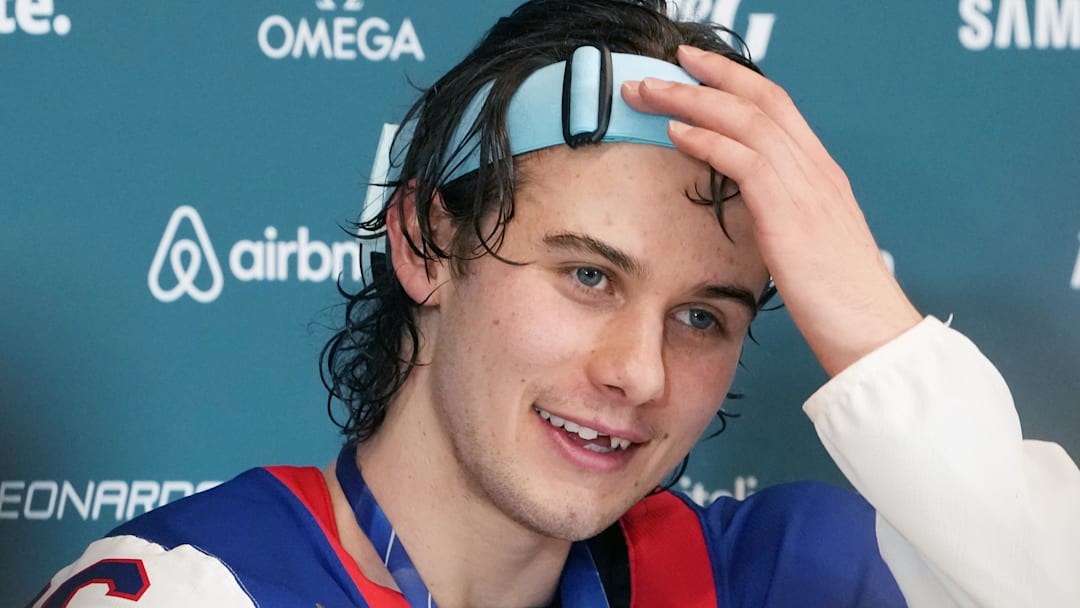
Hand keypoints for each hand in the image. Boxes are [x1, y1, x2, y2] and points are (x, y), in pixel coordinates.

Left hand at [622, 45, 920, 375]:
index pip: (777, 107)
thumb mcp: (808, 244)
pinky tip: (675, 131)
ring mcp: (807, 188)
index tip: (696, 70)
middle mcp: (816, 170)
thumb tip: (746, 203)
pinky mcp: (790, 214)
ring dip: (691, 99)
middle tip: (663, 65)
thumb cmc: (837, 301)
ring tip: (649, 90)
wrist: (871, 332)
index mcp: (822, 174)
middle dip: (708, 75)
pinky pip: (743, 159)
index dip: (735, 81)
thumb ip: (780, 214)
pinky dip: (706, 139)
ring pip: (745, 119)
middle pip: (760, 99)